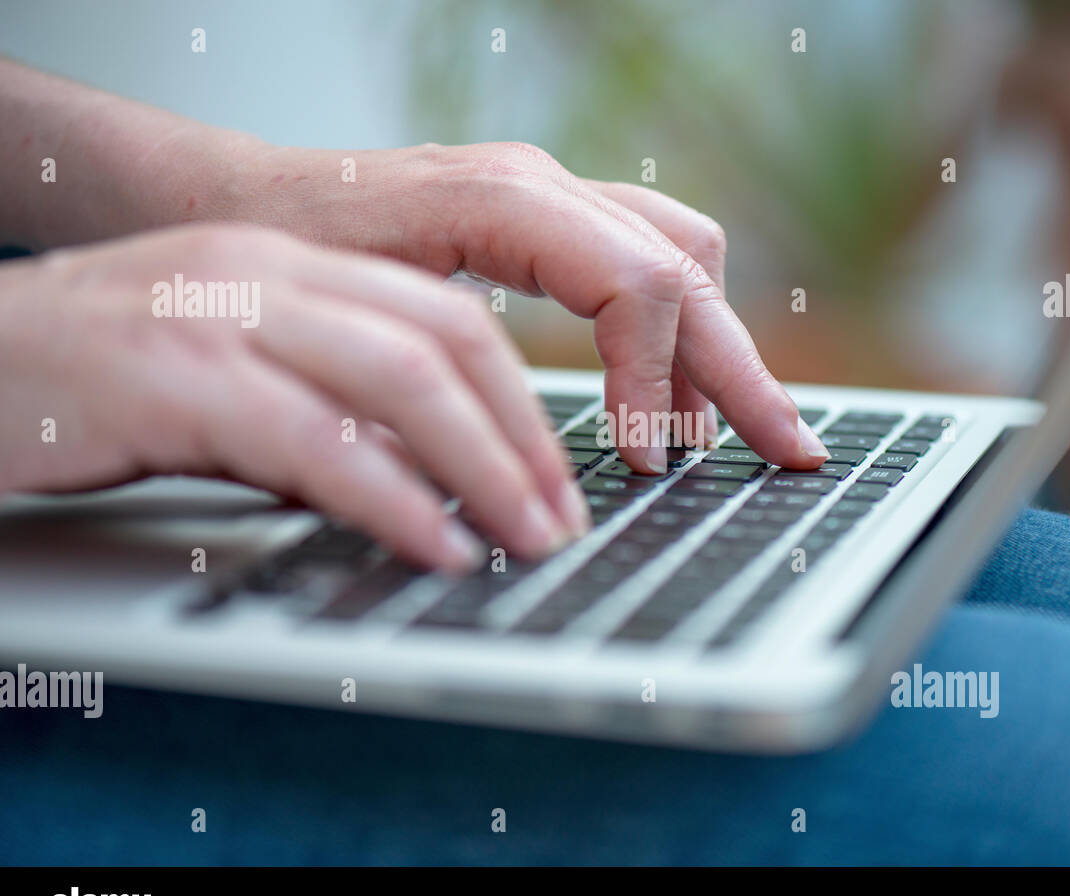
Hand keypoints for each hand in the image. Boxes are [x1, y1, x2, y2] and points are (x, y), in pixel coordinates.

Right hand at [0, 224, 590, 571]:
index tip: (558, 477)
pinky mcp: (169, 372)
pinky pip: (313, 438)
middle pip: (448, 339)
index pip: (450, 319)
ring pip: (399, 379)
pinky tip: (435, 544)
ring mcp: (220, 311)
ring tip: (526, 539)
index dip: (521, 403)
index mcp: (295, 268)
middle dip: (523, 437)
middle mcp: (269, 272)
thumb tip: (431, 488)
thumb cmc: (93, 385)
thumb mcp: (234, 389)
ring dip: (484, 468)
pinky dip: (391, 498)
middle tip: (562, 518)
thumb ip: (328, 422)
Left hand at [221, 141, 830, 471]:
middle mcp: (543, 188)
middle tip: (787, 453)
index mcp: (502, 201)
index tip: (644, 462)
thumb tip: (532, 485)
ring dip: (713, 349)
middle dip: (742, 372)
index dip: (657, 379)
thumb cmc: (278, 258)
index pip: (637, 282)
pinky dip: (677, 330)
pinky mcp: (549, 223)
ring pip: (683, 256)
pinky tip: (669, 395)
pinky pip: (650, 260)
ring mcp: (552, 198)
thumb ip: (448, 382)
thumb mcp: (352, 324)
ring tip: (718, 437)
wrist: (234, 202)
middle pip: (686, 268)